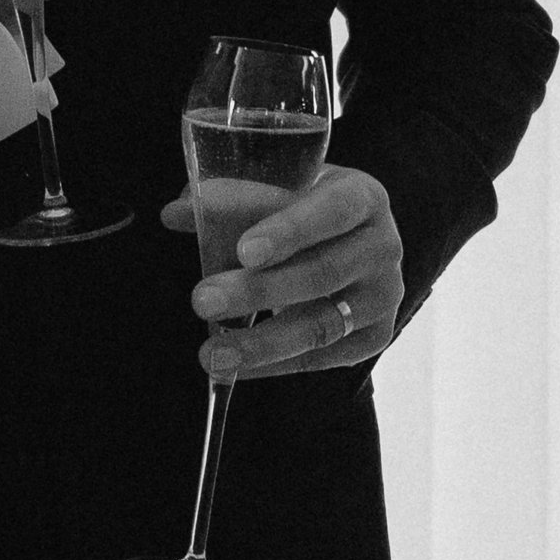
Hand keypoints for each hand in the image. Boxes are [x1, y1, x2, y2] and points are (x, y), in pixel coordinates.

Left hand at [160, 163, 403, 379]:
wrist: (349, 243)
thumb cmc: (305, 210)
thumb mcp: (276, 192)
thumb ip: (230, 201)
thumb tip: (176, 213)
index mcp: (363, 197)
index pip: (331, 211)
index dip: (289, 231)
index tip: (244, 251)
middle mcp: (382, 246)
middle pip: (321, 273)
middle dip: (257, 291)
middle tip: (203, 301)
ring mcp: (383, 296)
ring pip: (320, 324)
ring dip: (260, 342)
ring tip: (211, 353)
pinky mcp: (373, 337)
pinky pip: (320, 357)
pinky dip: (274, 364)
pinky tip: (234, 367)